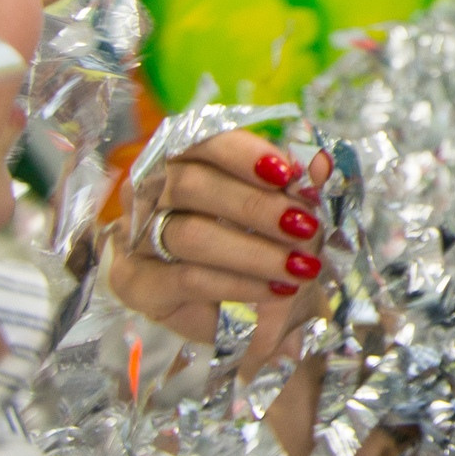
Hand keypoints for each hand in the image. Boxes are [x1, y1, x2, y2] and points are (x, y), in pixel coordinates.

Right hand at [105, 127, 330, 345]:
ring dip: (253, 251)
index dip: (244, 153)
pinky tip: (274, 289)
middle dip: (254, 204)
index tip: (289, 173)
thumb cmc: (263, 248)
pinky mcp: (137, 283)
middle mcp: (147, 190)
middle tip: (305, 225)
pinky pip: (187, 279)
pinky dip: (238, 283)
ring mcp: (135, 237)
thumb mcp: (286, 215)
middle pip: (189, 183)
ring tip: (300, 266)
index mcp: (180, 157)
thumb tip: (318, 162)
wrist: (252, 315)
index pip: (200, 140)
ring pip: (189, 235)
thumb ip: (298, 186)